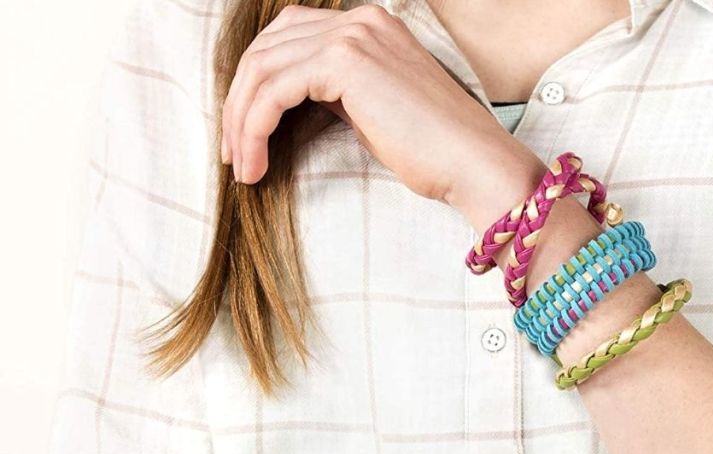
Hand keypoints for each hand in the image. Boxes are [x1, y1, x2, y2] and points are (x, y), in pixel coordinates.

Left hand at [221, 3, 540, 205]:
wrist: (472, 162)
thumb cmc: (430, 150)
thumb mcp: (371, 108)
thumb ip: (332, 90)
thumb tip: (282, 100)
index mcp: (368, 25)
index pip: (287, 38)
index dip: (256, 85)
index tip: (245, 134)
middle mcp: (359, 20)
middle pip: (266, 48)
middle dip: (239, 103)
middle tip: (233, 153)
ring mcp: (353, 35)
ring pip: (262, 69)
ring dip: (240, 121)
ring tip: (241, 166)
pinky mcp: (345, 62)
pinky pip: (273, 90)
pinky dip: (253, 128)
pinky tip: (255, 161)